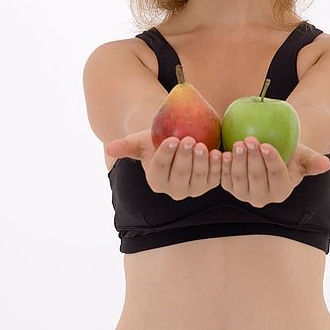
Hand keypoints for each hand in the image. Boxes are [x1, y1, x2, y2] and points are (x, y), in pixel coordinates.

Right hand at [105, 129, 222, 199]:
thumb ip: (126, 145)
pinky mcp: (211, 184)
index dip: (166, 155)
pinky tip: (219, 154)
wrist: (180, 138)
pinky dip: (218, 167)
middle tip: (188, 139)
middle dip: (184, 157)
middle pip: (180, 174)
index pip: (160, 168)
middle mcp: (174, 190)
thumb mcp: (141, 141)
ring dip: (202, 163)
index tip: (171, 139)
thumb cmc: (157, 139)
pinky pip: (215, 178)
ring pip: (198, 178)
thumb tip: (109, 149)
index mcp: (156, 181)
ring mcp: (194, 189)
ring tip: (203, 145)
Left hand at [220, 137, 329, 207]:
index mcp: (282, 191)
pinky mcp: (229, 188)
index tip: (266, 145)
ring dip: (237, 161)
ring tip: (237, 143)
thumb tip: (326, 164)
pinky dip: (223, 167)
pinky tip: (222, 153)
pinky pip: (224, 178)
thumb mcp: (303, 155)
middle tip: (249, 139)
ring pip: (239, 179)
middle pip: (257, 177)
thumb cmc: (289, 152)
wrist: (269, 153)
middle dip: (252, 158)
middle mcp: (263, 198)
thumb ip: (313, 161)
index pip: (277, 175)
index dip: (271, 161)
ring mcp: (244, 195)